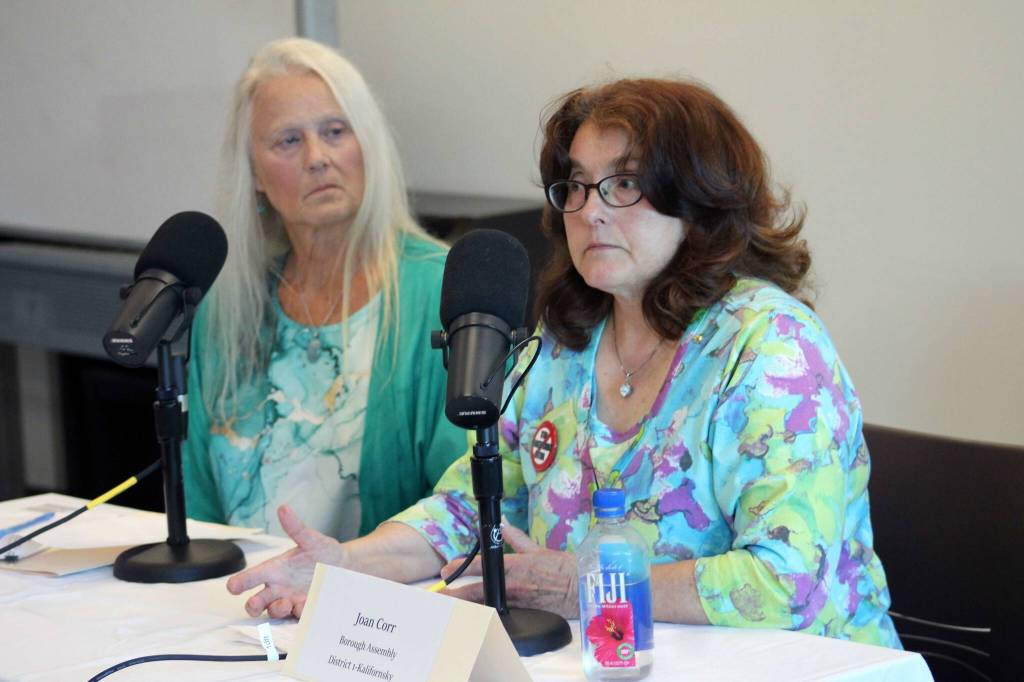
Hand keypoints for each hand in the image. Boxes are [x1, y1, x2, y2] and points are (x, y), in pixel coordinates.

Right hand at [226, 505, 345, 617]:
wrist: (348, 567)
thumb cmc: (325, 553)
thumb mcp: (311, 540)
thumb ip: (296, 527)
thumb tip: (284, 508)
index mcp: (275, 570)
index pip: (250, 578)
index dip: (238, 584)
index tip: (233, 587)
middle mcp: (279, 588)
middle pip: (255, 603)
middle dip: (252, 606)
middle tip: (256, 604)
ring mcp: (291, 601)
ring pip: (273, 613)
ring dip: (276, 610)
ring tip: (287, 603)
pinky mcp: (305, 610)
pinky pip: (296, 617)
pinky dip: (298, 613)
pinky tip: (305, 605)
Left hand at [441, 520, 578, 617]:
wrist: (581, 589)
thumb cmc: (563, 567)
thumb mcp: (538, 549)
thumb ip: (517, 538)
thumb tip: (504, 524)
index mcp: (514, 565)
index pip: (481, 565)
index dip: (461, 566)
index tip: (446, 568)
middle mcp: (512, 585)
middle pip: (476, 592)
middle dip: (456, 595)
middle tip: (440, 595)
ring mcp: (516, 602)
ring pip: (485, 605)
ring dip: (467, 606)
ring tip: (451, 607)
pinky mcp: (523, 614)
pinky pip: (500, 614)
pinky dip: (486, 614)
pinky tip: (474, 617)